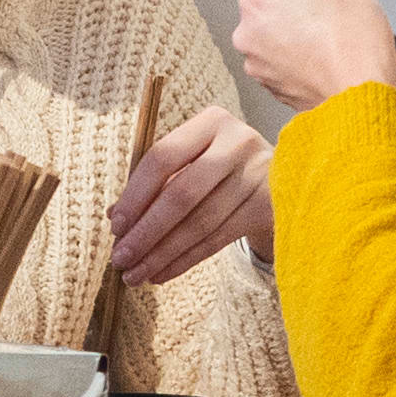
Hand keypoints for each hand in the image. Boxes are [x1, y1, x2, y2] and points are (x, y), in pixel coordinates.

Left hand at [108, 98, 277, 296]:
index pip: (163, 157)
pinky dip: (186, 259)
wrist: (280, 178)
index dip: (135, 195)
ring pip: (200, 222)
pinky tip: (162, 273)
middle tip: (121, 258)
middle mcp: (237, 143)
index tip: (115, 226)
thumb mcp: (190, 163)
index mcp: (211, 122)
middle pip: (182, 193)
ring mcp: (256, 174)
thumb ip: (154, 183)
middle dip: (146, 231)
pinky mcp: (267, 206)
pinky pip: (218, 239)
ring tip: (136, 274)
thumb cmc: (221, 168)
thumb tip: (115, 217)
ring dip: (163, 253)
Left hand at [228, 0, 395, 128]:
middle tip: (329, 15)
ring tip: (328, 40)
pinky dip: (299, 56)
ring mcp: (256, 62)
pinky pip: (282, 58)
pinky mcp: (269, 85)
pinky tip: (323, 59)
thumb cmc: (352, 41)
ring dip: (298, 30)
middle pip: (272, 1)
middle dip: (298, 3)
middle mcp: (247, 32)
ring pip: (277, 31)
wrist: (360, 96)